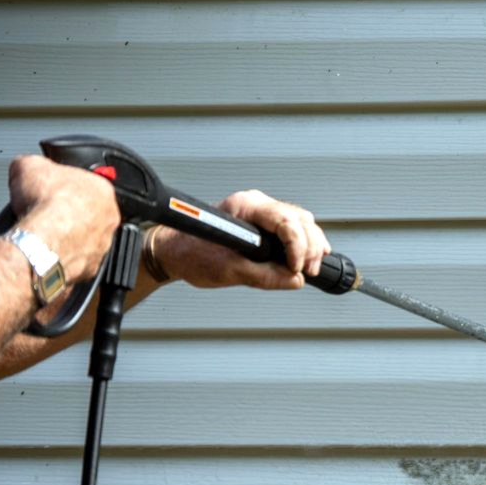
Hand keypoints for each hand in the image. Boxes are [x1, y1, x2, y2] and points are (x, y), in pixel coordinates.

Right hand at [7, 155, 119, 283]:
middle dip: (67, 211)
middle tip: (46, 210)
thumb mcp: (29, 165)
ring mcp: (103, 245)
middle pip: (87, 212)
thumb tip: (28, 166)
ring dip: (68, 235)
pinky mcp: (92, 268)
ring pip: (84, 238)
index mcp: (102, 189)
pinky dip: (63, 256)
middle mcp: (109, 219)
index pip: (85, 183)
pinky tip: (47, 249)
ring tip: (45, 232)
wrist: (40, 243)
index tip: (50, 189)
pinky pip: (77, 259)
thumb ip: (35, 164)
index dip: (63, 186)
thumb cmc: (43, 205)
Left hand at [152, 190, 331, 289]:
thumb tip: (294, 280)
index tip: (297, 269)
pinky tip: (308, 257)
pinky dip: (305, 243)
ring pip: (302, 222)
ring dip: (312, 245)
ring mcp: (261, 212)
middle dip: (310, 247)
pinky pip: (294, 228)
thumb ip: (266, 277)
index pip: (287, 222)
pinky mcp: (262, 223)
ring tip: (309, 268)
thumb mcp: (230, 271)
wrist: (174, 252)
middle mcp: (256, 204)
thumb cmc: (191, 253)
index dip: (298, 248)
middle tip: (308, 271)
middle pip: (301, 220)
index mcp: (246, 207)